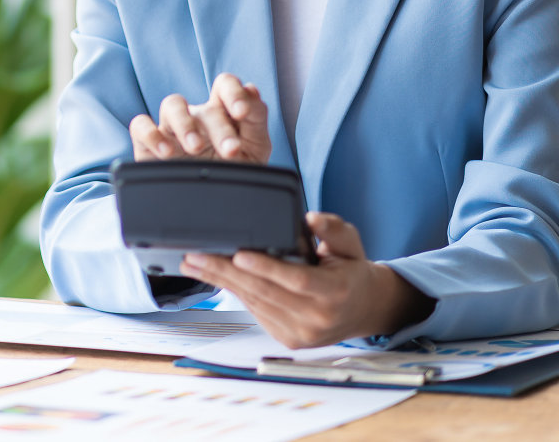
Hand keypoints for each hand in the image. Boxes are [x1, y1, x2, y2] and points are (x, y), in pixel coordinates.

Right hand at [127, 73, 271, 164]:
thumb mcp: (255, 149)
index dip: (234, 92)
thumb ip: (257, 118)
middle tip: (230, 151)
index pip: (225, 85)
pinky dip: (152, 135)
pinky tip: (167, 154)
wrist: (213, 209)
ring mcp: (172, 129)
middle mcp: (197, 117)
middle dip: (220, 128)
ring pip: (171, 104)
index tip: (242, 112)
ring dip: (185, 124)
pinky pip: (141, 125)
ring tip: (195, 148)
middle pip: (205, 107)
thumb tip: (251, 89)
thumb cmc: (234, 173)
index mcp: (224, 113)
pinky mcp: (148, 144)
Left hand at [178, 213, 433, 347]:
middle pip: (266, 293)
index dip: (267, 268)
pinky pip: (257, 312)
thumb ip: (333, 229)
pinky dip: (236, 293)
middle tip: (196, 255)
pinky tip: (217, 278)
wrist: (364, 310)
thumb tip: (310, 219)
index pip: (297, 281)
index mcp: (336, 292)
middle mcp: (318, 318)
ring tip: (195, 264)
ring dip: (222, 283)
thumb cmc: (352, 271)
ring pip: (255, 304)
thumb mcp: (351, 244)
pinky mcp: (288, 340)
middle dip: (226, 273)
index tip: (239, 255)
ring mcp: (302, 333)